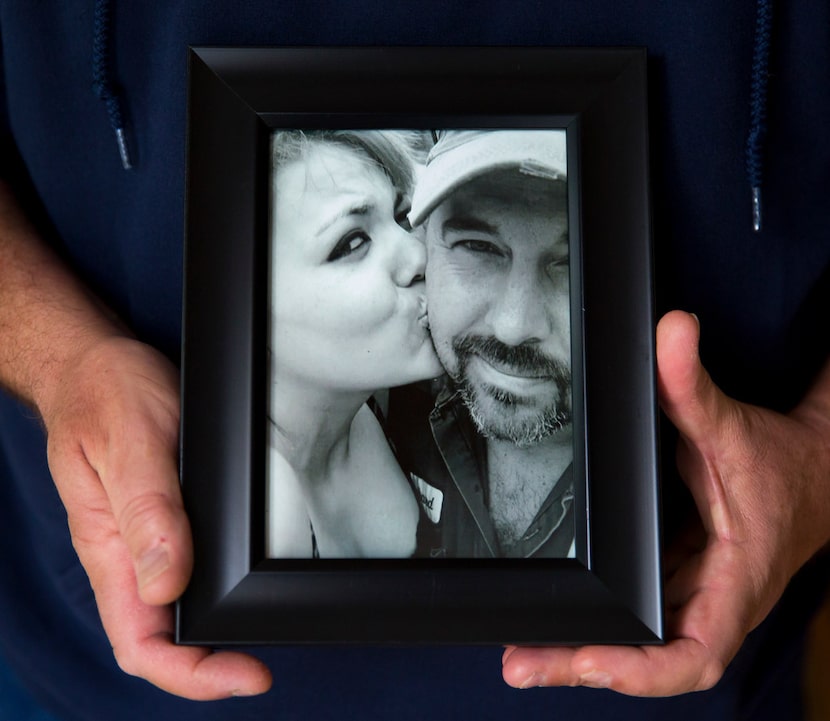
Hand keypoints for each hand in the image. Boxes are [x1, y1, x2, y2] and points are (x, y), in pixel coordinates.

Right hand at [38, 335, 271, 698]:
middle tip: (267, 660)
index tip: (248, 674)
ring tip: (262, 633)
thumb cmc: (106, 395)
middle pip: (161, 640)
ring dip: (214, 634)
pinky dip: (214, 590)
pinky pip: (184, 570)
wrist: (94, 364)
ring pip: (173, 612)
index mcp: (109, 548)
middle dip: (211, 665)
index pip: (141, 643)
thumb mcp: (130, 442)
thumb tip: (166, 585)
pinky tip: (241, 584)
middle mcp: (125, 554)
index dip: (193, 674)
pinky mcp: (163, 518)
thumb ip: (146, 511)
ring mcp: (143, 539)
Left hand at [501, 310, 829, 694]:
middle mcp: (712, 599)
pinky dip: (603, 623)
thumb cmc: (780, 462)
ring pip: (640, 640)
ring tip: (524, 651)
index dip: (643, 671)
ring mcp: (694, 592)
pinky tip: (561, 619)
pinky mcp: (680, 578)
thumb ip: (694, 384)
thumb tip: (672, 330)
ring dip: (584, 650)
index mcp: (734, 581)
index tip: (591, 664)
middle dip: (585, 663)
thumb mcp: (732, 427)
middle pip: (649, 656)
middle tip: (521, 662)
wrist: (813, 470)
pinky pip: (639, 611)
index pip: (694, 653)